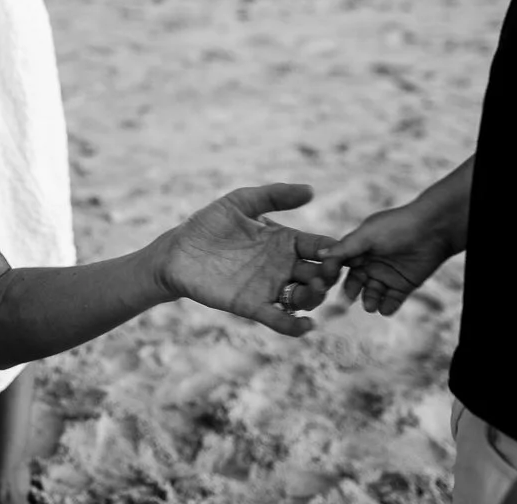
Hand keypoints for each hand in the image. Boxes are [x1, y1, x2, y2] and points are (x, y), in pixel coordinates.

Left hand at [156, 183, 338, 336]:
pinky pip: (279, 320)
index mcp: (284, 241)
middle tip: (326, 273)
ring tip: (314, 290)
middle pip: (318, 275)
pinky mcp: (252, 306)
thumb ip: (273, 196)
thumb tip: (311, 190)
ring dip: (315, 298)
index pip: (319, 247)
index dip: (333, 249)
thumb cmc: (207, 224)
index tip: (340, 250)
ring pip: (304, 298)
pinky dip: (295, 326)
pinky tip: (306, 326)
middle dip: (328, 275)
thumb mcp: (239, 203)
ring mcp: (269, 288)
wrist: (175, 252)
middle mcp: (282, 266)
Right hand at [319, 203, 454, 315]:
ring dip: (369, 301)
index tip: (326, 283)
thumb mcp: (367, 235)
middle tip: (348, 300)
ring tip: (370, 306)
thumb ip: (345, 248)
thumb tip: (319, 254)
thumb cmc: (397, 226)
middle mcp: (370, 263)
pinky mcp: (403, 286)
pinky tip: (385, 308)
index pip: (340, 265)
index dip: (333, 274)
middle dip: (350, 292)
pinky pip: (392, 301)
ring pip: (372, 294)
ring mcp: (387, 276)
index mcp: (358, 249)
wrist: (434, 230)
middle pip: (355, 283)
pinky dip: (387, 307)